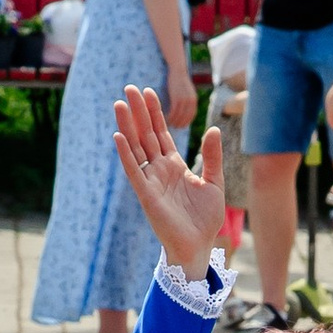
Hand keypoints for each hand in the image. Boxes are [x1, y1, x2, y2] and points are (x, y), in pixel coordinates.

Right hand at [112, 80, 227, 273]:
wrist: (198, 245)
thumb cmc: (205, 218)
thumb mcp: (214, 181)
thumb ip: (212, 156)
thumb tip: (214, 129)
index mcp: (174, 165)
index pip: (161, 133)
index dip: (155, 113)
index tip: (148, 91)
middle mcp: (159, 169)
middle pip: (145, 134)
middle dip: (138, 111)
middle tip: (128, 88)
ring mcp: (151, 180)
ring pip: (136, 148)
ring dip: (127, 126)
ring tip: (119, 104)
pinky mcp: (146, 195)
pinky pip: (133, 171)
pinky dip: (126, 154)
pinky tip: (118, 136)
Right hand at [163, 62, 195, 134]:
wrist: (178, 69)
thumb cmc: (179, 80)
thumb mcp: (185, 91)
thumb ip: (186, 99)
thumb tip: (183, 110)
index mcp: (194, 99)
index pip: (191, 116)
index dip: (185, 122)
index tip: (180, 126)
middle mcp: (191, 101)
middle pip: (186, 117)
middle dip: (179, 124)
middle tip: (173, 127)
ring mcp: (185, 99)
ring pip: (179, 116)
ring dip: (174, 122)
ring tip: (168, 124)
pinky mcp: (177, 98)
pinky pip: (174, 112)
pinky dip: (170, 117)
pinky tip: (165, 119)